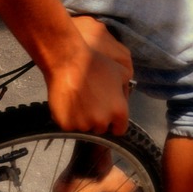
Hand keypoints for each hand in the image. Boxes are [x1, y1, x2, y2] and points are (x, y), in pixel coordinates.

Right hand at [43, 17, 133, 134]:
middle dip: (98, 119)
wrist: (68, 62)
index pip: (120, 129)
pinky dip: (68, 118)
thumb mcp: (121, 72)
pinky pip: (69, 126)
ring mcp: (83, 124)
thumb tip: (124, 98)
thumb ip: (126, 89)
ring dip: (83, 119)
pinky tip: (68, 104)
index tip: (109, 116)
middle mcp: (102, 121)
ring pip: (85, 127)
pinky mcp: (67, 125)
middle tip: (91, 103)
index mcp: (119, 111)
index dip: (115, 123)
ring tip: (78, 101)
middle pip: (101, 128)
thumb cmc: (96, 63)